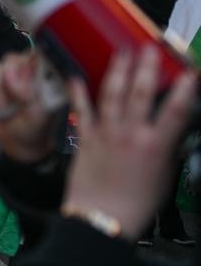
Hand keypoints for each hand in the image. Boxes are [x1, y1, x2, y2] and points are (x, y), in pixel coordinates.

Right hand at [0, 52, 58, 161]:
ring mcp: (7, 79)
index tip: (22, 92)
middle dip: (7, 83)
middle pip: (10, 61)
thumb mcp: (40, 112)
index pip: (31, 57)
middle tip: (14, 102)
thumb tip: (25, 76)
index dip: (23, 70)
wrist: (16, 144)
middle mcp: (25, 74)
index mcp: (42, 77)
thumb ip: (35, 91)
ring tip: (4, 107)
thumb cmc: (34, 129)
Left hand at [64, 47, 196, 240]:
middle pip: (141, 92)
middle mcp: (131, 135)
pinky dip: (79, 92)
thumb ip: (167, 150)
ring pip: (113, 95)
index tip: (191, 69)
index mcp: (156, 146)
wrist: (101, 219)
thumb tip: (171, 134)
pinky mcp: (85, 139)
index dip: (186, 87)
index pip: (177, 109)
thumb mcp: (164, 177)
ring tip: (122, 51)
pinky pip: (82, 110)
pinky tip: (77, 75)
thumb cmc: (135, 205)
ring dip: (118, 70)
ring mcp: (106, 134)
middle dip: (147, 65)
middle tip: (150, 46)